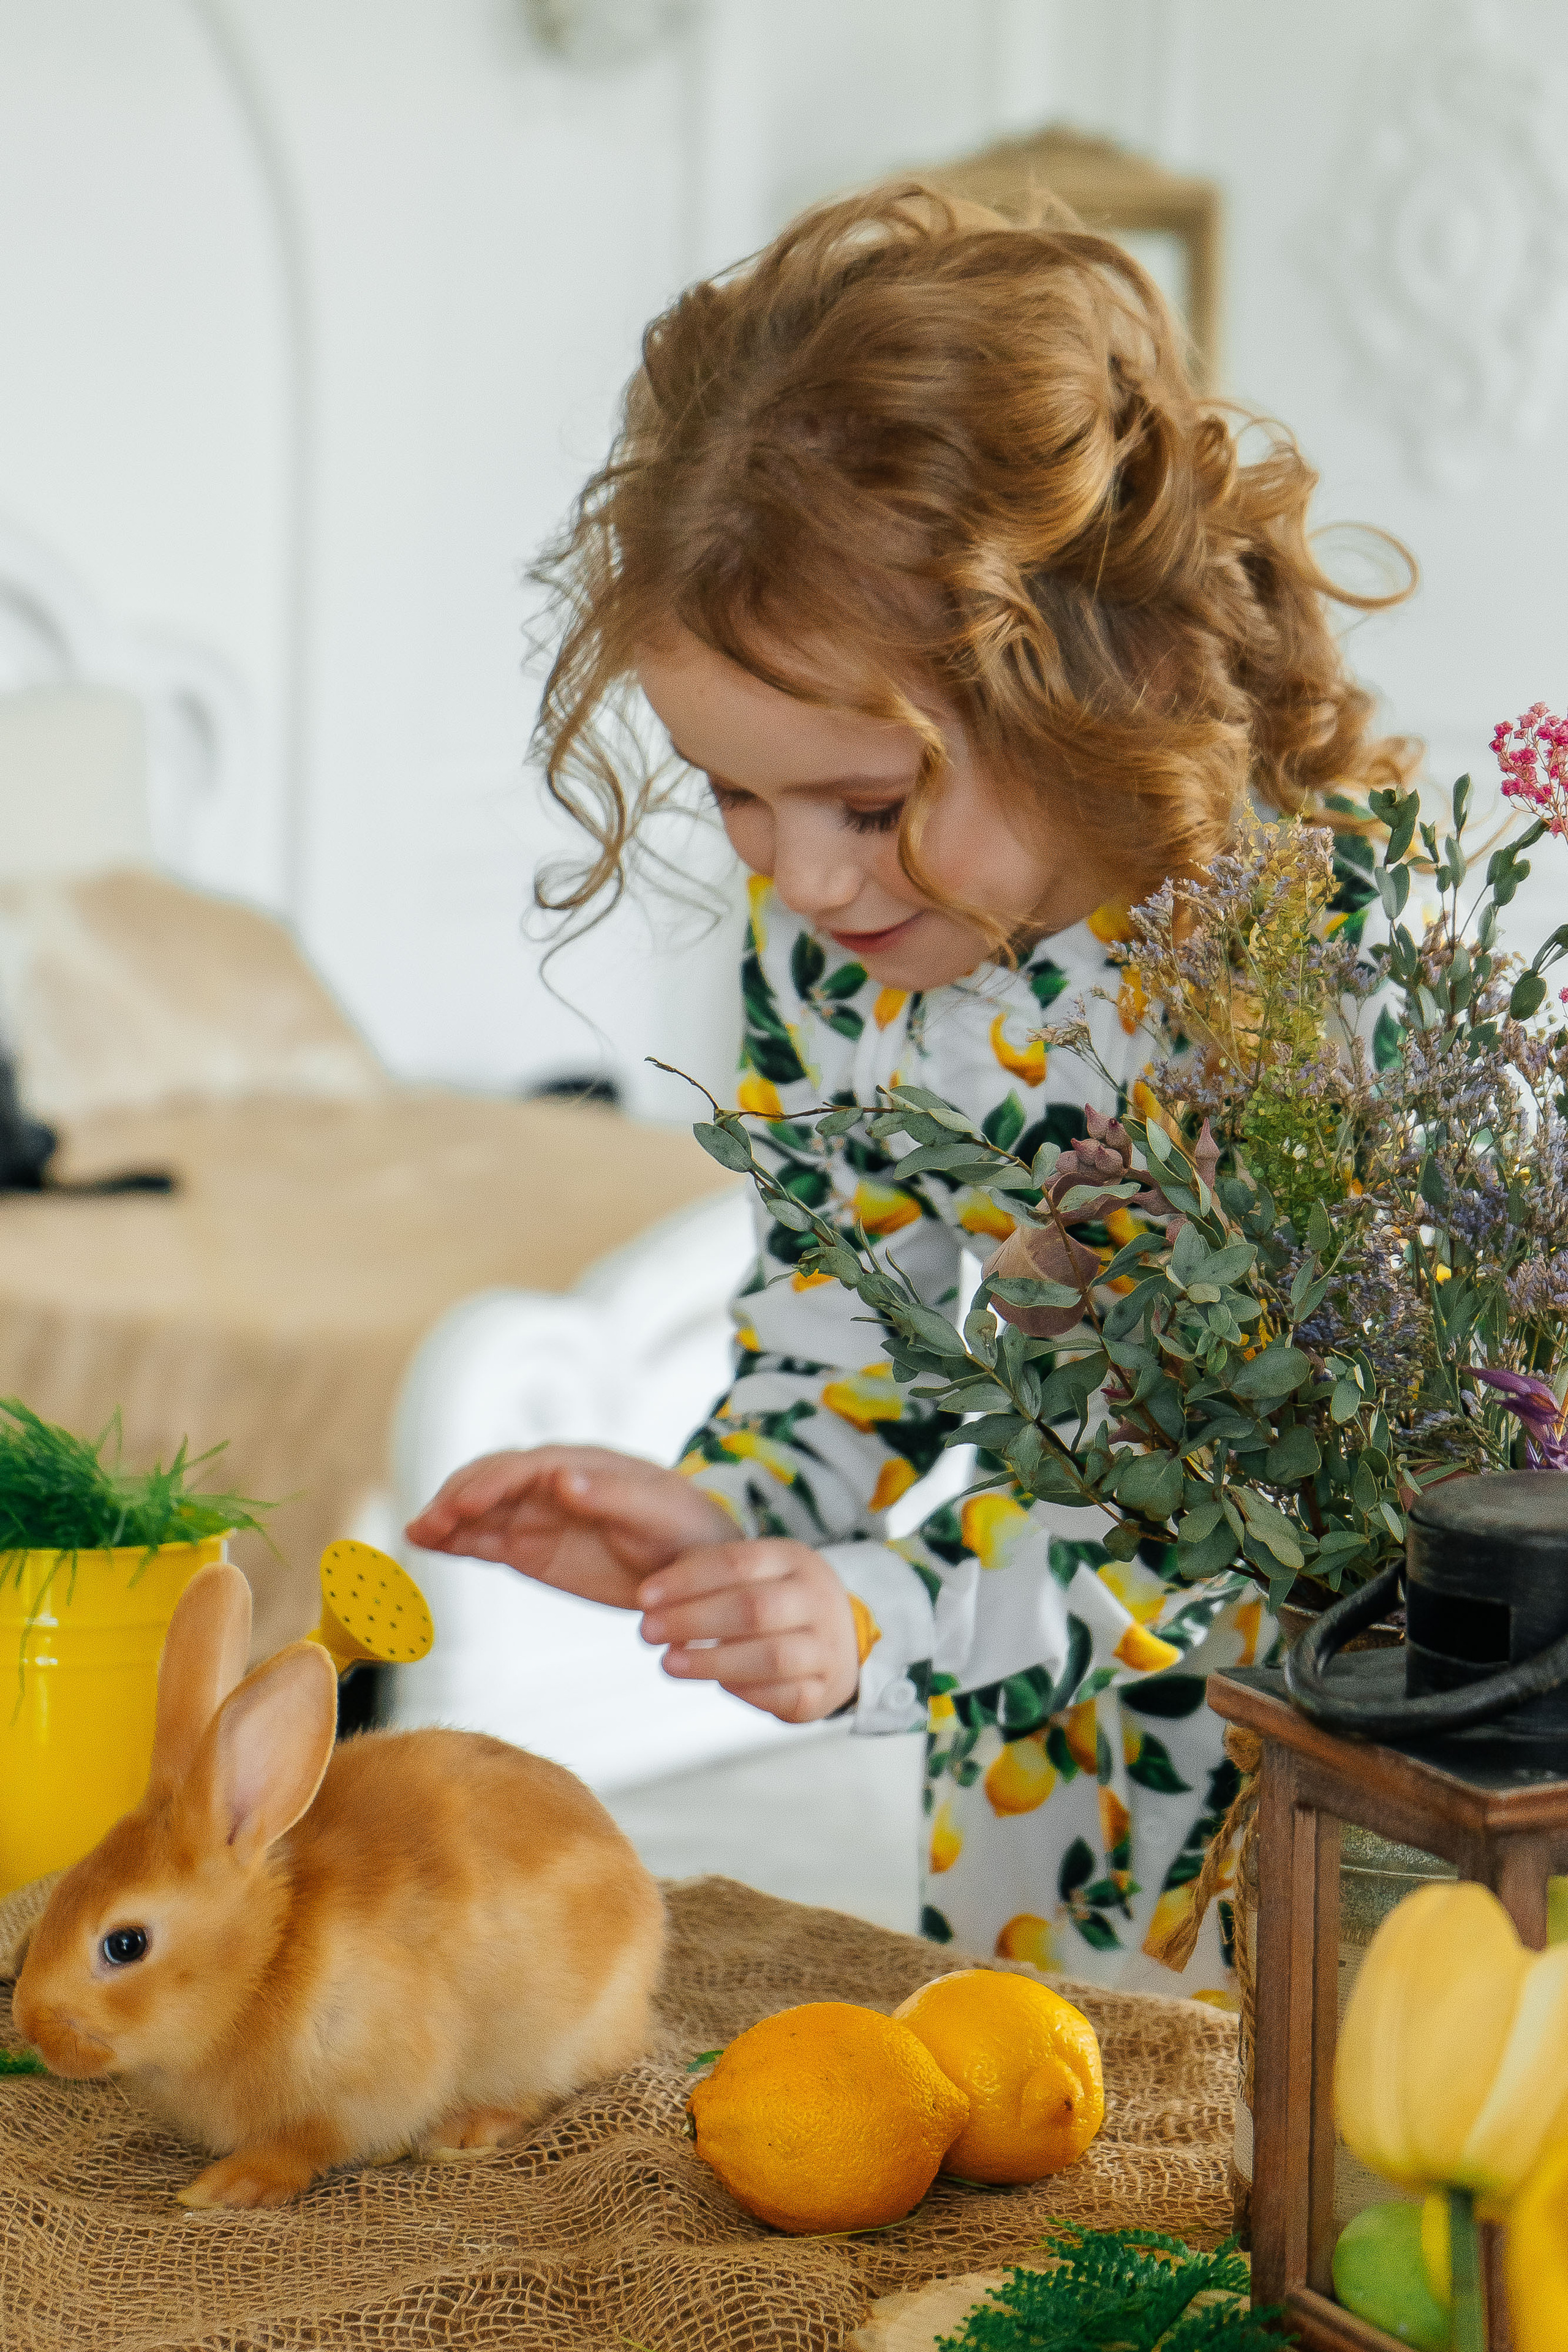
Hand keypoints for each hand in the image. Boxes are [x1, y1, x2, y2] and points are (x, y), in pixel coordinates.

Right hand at [404, 1446, 735, 1610]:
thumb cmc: (685, 1529)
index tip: (462, 1506)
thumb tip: (561, 1475)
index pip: (522, 1467)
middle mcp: (549, 1485)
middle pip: (489, 1482)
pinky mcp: (529, 1549)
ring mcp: (535, 1516)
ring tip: (416, 1535)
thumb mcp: (659, 1512)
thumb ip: (611, 1495)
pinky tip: (427, 1543)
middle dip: (456, 1498)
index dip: (489, 1484)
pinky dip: (455, 1541)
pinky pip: (484, 1541)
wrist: (696, 1565)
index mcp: (579, 1465)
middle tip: (428, 1525)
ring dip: (445, 1518)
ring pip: (478, 1512)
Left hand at [638, 1540, 859, 1724]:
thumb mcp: (756, 1571)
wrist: (844, 1639)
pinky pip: (783, 1696)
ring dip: (711, 1662)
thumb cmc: (777, 1600)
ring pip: (770, 1657)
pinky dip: (745, 1691)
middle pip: (753, 1608)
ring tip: (668, 1663)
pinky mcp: (824, 1692)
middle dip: (693, 1620)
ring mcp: (826, 1648)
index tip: (644, 1597)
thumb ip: (708, 1575)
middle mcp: (818, 1600)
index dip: (686, 1580)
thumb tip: (653, 1597)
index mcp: (795, 1560)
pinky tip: (716, 1683)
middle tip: (647, 1631)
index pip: (736, 1562)